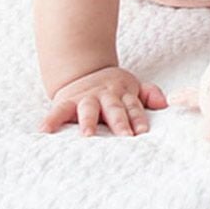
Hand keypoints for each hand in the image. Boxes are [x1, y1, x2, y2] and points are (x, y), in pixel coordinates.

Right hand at [41, 66, 167, 135]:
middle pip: (114, 109)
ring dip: (88, 121)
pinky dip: (51, 120)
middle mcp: (106, 95)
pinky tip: (45, 131)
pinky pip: (58, 111)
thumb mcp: (132, 87)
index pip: (133, 108)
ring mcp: (86, 98)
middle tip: (124, 137)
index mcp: (123, 94)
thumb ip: (149, 94)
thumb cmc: (112, 88)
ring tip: (88, 135)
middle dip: (119, 122)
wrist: (84, 71)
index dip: (138, 119)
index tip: (142, 132)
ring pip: (89, 109)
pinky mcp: (66, 102)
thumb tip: (165, 103)